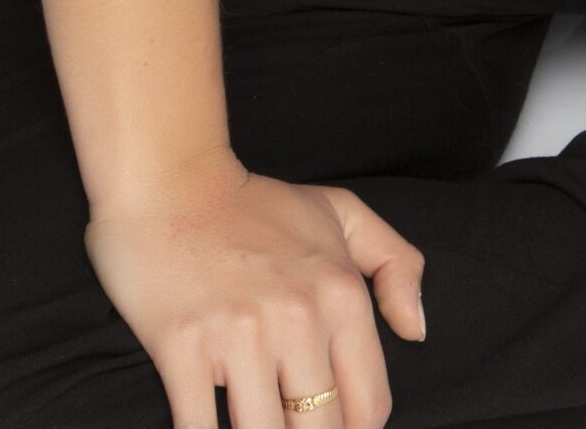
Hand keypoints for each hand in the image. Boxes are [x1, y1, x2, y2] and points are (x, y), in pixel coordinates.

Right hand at [84, 150, 425, 428]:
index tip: (333, 424)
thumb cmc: (255, 206)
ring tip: (256, 422)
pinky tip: (212, 426)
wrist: (169, 181)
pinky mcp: (183, 350)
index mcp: (342, 294)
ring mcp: (240, 337)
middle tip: (293, 425)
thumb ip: (397, 264)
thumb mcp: (341, 213)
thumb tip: (416, 331)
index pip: (369, 407)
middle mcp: (298, 319)